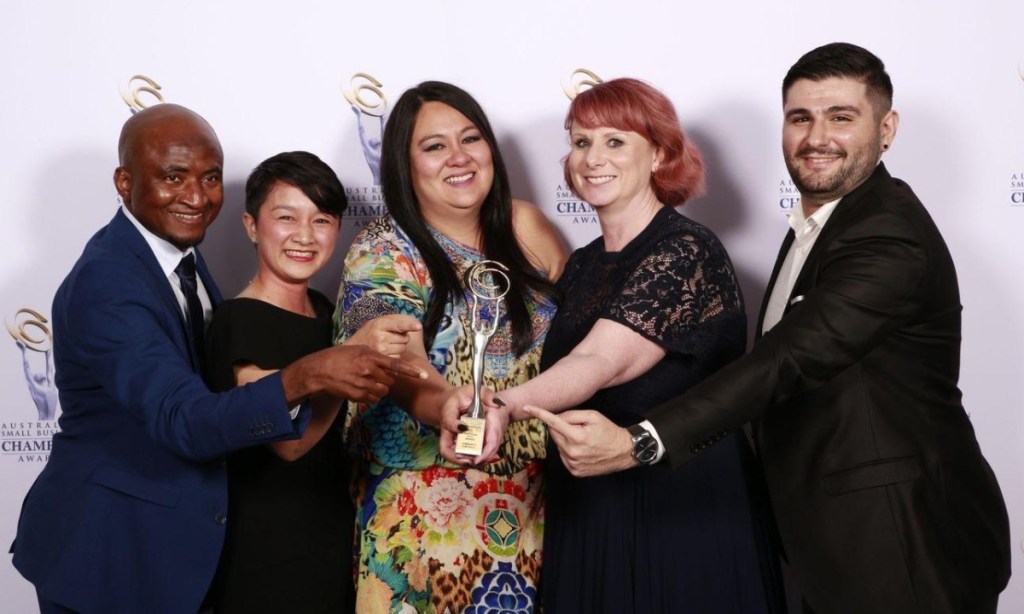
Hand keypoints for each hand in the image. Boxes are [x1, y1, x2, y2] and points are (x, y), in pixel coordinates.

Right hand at [311, 345, 425, 404]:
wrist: (320, 370)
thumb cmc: (340, 357)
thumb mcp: (359, 350)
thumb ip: (375, 356)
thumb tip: (390, 365)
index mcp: (371, 357)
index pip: (397, 364)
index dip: (412, 371)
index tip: (424, 375)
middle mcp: (369, 371)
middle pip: (391, 381)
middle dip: (387, 380)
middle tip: (377, 375)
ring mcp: (363, 385)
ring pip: (384, 392)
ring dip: (380, 389)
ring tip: (368, 382)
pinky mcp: (358, 396)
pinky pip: (374, 399)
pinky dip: (372, 396)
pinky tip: (362, 389)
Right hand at [344, 314, 421, 356]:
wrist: (352, 349)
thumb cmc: (369, 333)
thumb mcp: (377, 322)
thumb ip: (394, 321)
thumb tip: (415, 325)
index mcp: (379, 324)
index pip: (397, 324)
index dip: (409, 325)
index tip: (418, 326)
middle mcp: (380, 337)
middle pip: (405, 338)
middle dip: (401, 338)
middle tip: (390, 338)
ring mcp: (381, 350)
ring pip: (403, 349)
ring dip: (399, 347)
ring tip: (386, 345)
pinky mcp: (382, 361)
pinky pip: (398, 358)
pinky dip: (394, 356)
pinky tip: (385, 353)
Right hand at [438, 385, 506, 464]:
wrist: (454, 402)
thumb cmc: (464, 395)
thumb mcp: (474, 389)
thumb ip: (486, 394)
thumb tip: (497, 404)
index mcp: (448, 412)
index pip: (448, 421)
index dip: (455, 426)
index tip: (465, 427)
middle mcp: (446, 428)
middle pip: (445, 448)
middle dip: (456, 457)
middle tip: (471, 459)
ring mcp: (450, 438)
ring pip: (450, 454)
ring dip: (462, 461)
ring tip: (478, 462)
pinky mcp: (455, 443)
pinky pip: (458, 455)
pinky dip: (467, 459)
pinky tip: (480, 459)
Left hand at [522, 406, 636, 476]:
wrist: (624, 452)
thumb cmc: (609, 431)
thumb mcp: (593, 416)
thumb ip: (572, 415)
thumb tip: (556, 418)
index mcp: (577, 437)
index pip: (553, 423)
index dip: (539, 413)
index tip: (526, 407)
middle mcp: (572, 452)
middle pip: (554, 434)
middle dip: (561, 427)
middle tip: (578, 427)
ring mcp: (573, 464)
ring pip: (559, 445)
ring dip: (566, 439)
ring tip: (584, 440)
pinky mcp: (575, 471)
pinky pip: (564, 456)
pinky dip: (569, 450)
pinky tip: (583, 450)